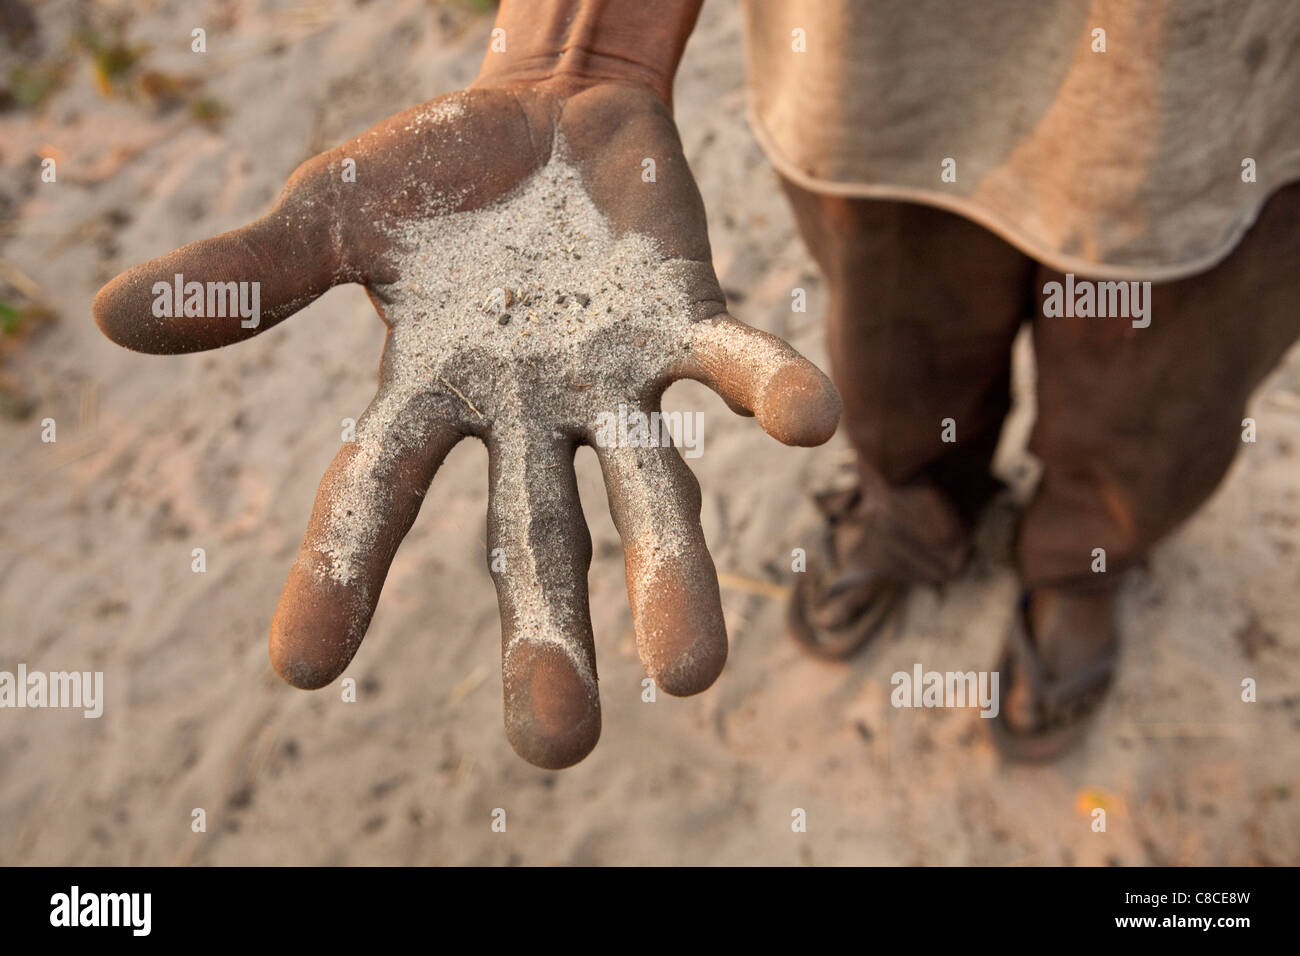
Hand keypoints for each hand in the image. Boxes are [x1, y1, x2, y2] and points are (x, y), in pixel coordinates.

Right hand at [93, 77, 839, 768]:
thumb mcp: (331, 215)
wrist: (548, 106)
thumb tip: (113, 316)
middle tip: (557, 743)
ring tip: (687, 673)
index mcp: (430, 394)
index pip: (374, 495)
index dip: (340, 571)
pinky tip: (808, 422)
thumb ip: (252, 275)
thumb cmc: (433, 174)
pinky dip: (769, 390)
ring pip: (645, 484)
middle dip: (546, 632)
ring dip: (668, 571)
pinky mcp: (687, 320)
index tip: (300, 665)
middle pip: (533, 536)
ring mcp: (613, 375)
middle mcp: (527, 411)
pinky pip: (733, 364)